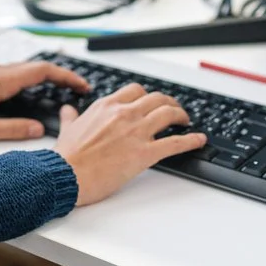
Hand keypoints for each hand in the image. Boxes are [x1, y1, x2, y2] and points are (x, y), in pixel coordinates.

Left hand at [0, 61, 89, 141]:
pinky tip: (35, 93)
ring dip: (48, 77)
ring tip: (63, 91)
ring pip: (28, 69)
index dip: (66, 76)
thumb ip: (13, 129)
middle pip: (38, 67)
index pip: (42, 71)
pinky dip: (34, 79)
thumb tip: (38, 130)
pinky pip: (17, 73)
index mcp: (1, 81)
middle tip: (79, 89)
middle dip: (62, 76)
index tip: (81, 85)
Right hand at [53, 83, 206, 206]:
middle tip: (174, 110)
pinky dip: (191, 140)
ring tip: (186, 121)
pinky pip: (175, 142)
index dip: (147, 96)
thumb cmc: (67, 156)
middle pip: (156, 98)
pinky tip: (199, 139)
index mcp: (107, 106)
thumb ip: (70, 116)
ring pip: (168, 114)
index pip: (135, 90)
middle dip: (169, 103)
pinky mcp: (145, 153)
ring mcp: (136, 132)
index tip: (151, 102)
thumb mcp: (67, 128)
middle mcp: (124, 114)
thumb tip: (67, 110)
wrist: (66, 174)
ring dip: (181, 115)